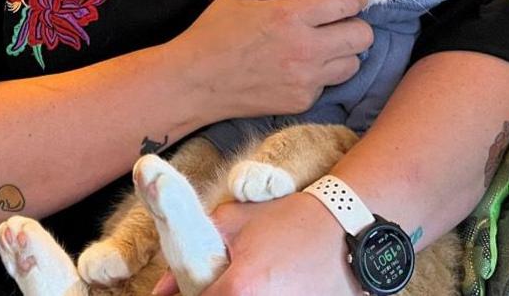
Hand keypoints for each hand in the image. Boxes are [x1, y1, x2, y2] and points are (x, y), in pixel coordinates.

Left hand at [151, 193, 359, 295]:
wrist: (346, 226)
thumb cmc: (289, 219)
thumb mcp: (234, 221)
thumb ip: (189, 249)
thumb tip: (162, 288)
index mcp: (239, 288)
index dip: (190, 295)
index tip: (191, 289)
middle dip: (216, 294)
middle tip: (223, 282)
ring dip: (243, 295)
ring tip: (257, 280)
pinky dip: (273, 295)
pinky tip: (278, 285)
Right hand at [169, 0, 371, 121]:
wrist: (195, 82)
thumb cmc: (214, 33)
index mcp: (291, 16)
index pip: (349, 2)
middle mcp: (305, 49)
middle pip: (363, 36)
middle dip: (354, 24)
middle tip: (336, 23)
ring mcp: (306, 79)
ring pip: (353, 64)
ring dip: (342, 52)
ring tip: (319, 48)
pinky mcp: (301, 102)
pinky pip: (328, 85)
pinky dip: (320, 76)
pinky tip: (297, 69)